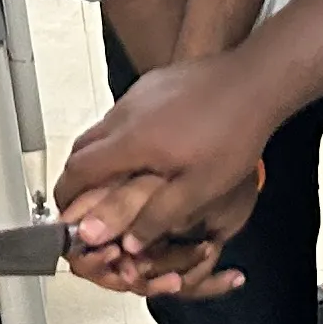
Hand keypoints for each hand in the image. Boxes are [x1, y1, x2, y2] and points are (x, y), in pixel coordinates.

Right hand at [54, 54, 278, 291]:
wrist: (256, 81)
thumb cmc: (234, 133)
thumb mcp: (199, 189)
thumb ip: (158, 217)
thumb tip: (129, 242)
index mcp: (131, 141)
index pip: (78, 170)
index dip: (67, 195)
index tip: (66, 212)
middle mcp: (127, 113)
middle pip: (82, 147)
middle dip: (78, 176)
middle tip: (85, 199)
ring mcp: (139, 94)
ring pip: (103, 128)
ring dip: (102, 155)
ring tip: (119, 178)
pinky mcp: (154, 83)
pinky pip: (125, 112)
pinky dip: (122, 134)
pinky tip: (150, 148)